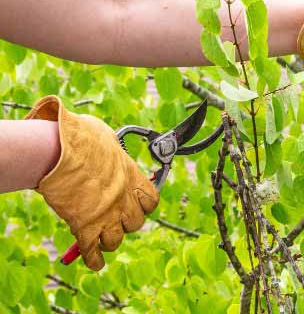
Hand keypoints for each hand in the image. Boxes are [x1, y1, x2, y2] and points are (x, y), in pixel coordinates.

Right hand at [25, 96, 158, 270]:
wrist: (58, 150)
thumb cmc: (80, 136)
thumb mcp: (106, 135)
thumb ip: (111, 147)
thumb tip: (108, 144)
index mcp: (132, 177)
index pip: (151, 200)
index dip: (144, 204)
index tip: (137, 204)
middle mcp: (124, 199)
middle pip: (135, 223)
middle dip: (125, 222)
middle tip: (114, 219)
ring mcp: (106, 216)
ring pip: (116, 240)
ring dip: (109, 240)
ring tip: (101, 238)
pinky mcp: (85, 228)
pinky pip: (93, 252)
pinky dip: (93, 259)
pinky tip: (94, 262)